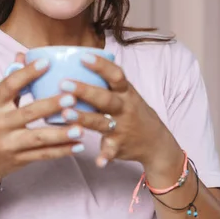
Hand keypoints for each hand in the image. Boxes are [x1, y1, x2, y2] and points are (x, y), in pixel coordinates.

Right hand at [0, 53, 84, 185]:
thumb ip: (12, 81)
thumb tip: (23, 55)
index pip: (9, 85)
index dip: (28, 73)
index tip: (47, 62)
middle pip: (27, 113)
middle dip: (51, 105)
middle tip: (72, 97)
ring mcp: (8, 144)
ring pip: (38, 138)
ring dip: (61, 134)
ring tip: (81, 128)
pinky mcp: (19, 159)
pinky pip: (43, 155)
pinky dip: (62, 151)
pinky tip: (79, 145)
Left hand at [58, 54, 182, 173]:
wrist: (155, 141)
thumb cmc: (133, 111)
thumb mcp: (126, 94)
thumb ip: (107, 83)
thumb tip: (78, 61)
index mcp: (125, 93)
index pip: (115, 75)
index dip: (100, 65)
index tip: (83, 56)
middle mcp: (124, 108)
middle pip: (105, 97)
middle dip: (85, 90)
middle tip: (64, 83)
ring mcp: (122, 127)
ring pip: (102, 122)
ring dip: (85, 118)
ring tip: (65, 114)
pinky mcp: (119, 145)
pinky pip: (111, 151)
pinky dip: (106, 156)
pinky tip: (98, 162)